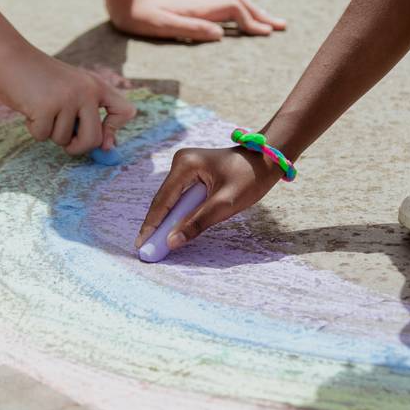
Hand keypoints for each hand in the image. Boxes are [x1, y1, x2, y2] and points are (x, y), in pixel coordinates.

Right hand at [0, 51, 135, 154]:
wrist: (11, 56)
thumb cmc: (40, 78)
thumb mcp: (71, 89)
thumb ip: (88, 113)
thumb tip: (107, 148)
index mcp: (96, 86)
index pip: (126, 112)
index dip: (114, 130)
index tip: (102, 139)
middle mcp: (87, 91)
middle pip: (93, 139)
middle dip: (77, 147)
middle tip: (66, 141)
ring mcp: (67, 99)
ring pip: (63, 139)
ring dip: (49, 132)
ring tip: (41, 110)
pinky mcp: (46, 107)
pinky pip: (42, 136)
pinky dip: (33, 129)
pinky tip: (30, 109)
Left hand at [109, 0, 286, 42]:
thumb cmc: (139, 16)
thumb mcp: (163, 26)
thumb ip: (192, 29)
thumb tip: (221, 34)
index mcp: (198, 9)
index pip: (235, 10)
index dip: (253, 21)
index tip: (267, 34)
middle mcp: (200, 0)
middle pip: (239, 1)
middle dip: (261, 13)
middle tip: (280, 25)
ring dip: (248, 5)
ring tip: (260, 16)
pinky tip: (226, 0)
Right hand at [135, 146, 284, 250]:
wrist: (267, 159)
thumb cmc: (250, 178)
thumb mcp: (225, 203)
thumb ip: (197, 222)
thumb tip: (172, 242)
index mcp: (186, 165)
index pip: (163, 200)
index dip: (152, 225)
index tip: (141, 245)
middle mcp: (181, 162)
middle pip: (164, 200)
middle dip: (156, 225)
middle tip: (146, 250)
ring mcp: (186, 167)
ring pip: (171, 200)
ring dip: (166, 221)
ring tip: (155, 245)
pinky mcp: (193, 173)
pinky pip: (181, 198)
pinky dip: (177, 214)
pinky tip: (171, 230)